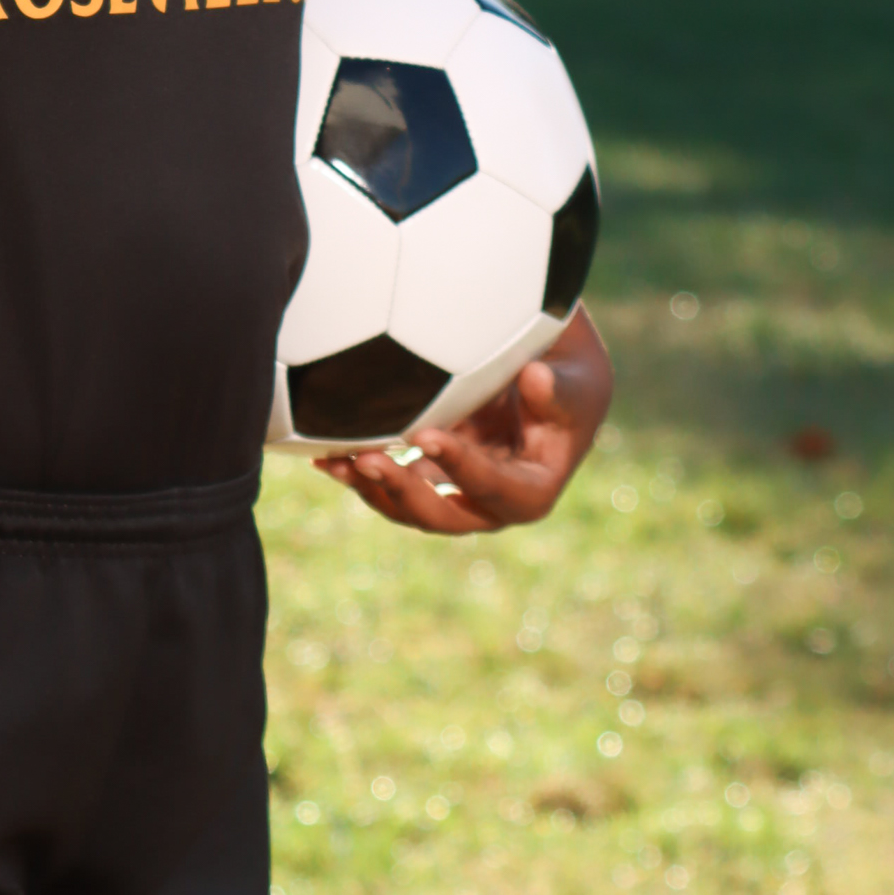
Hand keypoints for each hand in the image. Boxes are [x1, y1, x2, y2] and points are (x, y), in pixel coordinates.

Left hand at [312, 307, 612, 536]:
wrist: (546, 379)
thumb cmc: (564, 378)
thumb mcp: (571, 381)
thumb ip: (558, 389)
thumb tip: (535, 381)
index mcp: (533, 491)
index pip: (496, 489)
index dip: (461, 468)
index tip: (426, 435)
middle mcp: (490, 506)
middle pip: (443, 516)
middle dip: (402, 492)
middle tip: (366, 460)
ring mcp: (455, 496)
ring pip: (408, 508)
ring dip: (370, 489)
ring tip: (334, 461)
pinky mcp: (428, 480)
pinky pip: (391, 486)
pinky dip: (358, 474)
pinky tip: (322, 457)